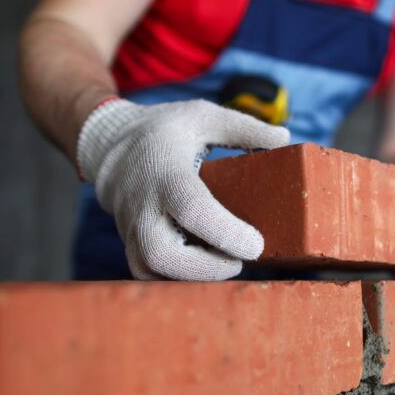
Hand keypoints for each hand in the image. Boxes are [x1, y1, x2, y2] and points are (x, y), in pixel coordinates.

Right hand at [77, 98, 289, 279]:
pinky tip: (203, 267)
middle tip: (239, 261)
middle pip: (163, 253)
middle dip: (206, 268)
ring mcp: (131, 229)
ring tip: (224, 262)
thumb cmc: (163, 131)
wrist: (109, 147)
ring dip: (193, 277)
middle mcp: (143, 205)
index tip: (256, 244)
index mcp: (165, 171)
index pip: (192, 208)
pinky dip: (177, 278)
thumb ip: (243, 127)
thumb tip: (284, 138)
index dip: (225, 232)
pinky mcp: (130, 245)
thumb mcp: (202, 116)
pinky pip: (149, 275)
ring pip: (152, 270)